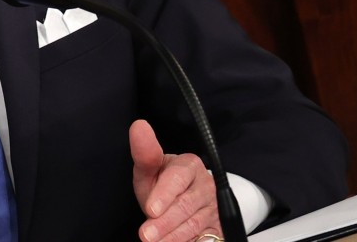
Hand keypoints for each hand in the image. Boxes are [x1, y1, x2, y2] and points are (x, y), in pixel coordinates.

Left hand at [131, 119, 222, 241]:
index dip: (164, 195)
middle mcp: (206, 186)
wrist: (181, 198)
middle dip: (165, 222)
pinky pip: (206, 238)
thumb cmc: (161, 181)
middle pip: (186, 205)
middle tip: (146, 235)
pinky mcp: (218, 228)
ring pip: (195, 225)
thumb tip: (139, 125)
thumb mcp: (149, 169)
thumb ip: (144, 152)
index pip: (178, 179)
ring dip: (174, 237)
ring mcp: (214, 208)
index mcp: (190, 165)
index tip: (150, 209)